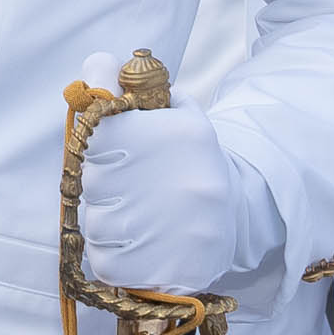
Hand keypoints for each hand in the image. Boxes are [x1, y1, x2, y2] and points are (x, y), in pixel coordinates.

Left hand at [76, 102, 271, 292]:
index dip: (95, 134)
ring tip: (141, 217)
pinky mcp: (159, 269)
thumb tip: (97, 66)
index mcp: (175, 134)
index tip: (107, 141)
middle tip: (131, 187)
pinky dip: (112, 254)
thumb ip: (129, 87)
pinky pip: (103, 258)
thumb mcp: (174, 113)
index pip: (97, 124)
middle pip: (92, 178)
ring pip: (96, 221)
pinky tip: (139, 244)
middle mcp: (176, 180)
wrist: (241, 218)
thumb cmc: (190, 160)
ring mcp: (168, 228)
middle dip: (103, 182)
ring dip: (108, 220)